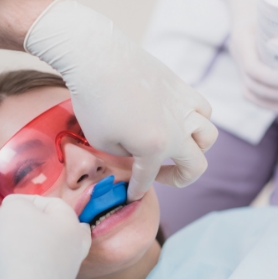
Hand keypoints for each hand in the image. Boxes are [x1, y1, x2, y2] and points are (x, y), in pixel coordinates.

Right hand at [0, 195, 90, 278]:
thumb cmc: (16, 249)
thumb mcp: (14, 209)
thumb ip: (18, 202)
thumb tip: (19, 209)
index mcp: (72, 225)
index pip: (49, 202)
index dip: (24, 202)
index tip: (4, 210)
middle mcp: (75, 249)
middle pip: (54, 229)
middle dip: (29, 226)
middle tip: (7, 228)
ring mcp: (66, 273)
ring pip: (43, 251)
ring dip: (21, 246)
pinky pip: (36, 272)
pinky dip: (21, 267)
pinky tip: (2, 268)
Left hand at [25, 0, 217, 200]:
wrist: (98, 59)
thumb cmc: (94, 102)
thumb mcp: (101, 142)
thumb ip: (125, 156)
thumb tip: (135, 154)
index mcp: (155, 147)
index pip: (148, 178)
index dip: (137, 190)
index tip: (130, 195)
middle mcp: (177, 129)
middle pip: (196, 165)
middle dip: (179, 179)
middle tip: (160, 176)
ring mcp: (184, 106)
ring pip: (208, 136)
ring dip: (195, 149)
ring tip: (176, 148)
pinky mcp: (182, 87)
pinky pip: (203, 109)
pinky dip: (196, 120)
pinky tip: (178, 121)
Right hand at [229, 0, 277, 109]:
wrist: (248, 9)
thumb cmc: (264, 9)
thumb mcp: (271, 15)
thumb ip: (275, 38)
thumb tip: (277, 48)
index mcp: (242, 39)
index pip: (253, 68)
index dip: (271, 78)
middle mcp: (237, 54)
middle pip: (251, 83)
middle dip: (274, 92)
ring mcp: (238, 64)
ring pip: (249, 91)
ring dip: (271, 100)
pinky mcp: (243, 72)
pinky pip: (250, 93)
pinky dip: (265, 102)